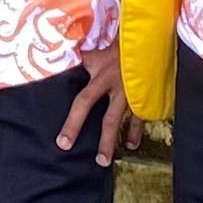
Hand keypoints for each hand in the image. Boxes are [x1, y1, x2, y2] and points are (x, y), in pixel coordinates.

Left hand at [59, 42, 135, 165]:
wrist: (145, 40)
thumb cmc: (115, 47)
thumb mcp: (94, 54)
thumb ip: (79, 65)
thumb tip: (56, 64)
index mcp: (101, 78)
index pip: (84, 103)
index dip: (74, 123)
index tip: (63, 143)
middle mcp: (117, 89)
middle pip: (109, 120)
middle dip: (104, 142)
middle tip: (98, 162)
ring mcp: (133, 95)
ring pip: (125, 122)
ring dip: (117, 141)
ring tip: (108, 159)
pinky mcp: (145, 96)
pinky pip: (141, 117)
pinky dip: (136, 131)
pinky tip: (132, 144)